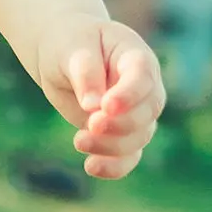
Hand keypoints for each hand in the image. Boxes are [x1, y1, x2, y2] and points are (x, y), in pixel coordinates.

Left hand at [35, 13, 165, 179]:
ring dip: (111, 146)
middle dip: (120, 124)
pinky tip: (91, 167)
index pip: (143, 76)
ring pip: (138, 137)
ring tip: (78, 141)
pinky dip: (114, 166)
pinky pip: (129, 156)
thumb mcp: (72, 49)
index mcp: (135, 56)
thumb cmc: (70, 44)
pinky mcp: (123, 134)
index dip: (129, 95)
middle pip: (147, 111)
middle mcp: (144, 86)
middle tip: (90, 124)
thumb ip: (85, 73)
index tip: (106, 107)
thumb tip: (93, 106)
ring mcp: (137, 112)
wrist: (63, 57)